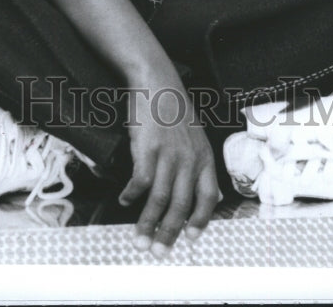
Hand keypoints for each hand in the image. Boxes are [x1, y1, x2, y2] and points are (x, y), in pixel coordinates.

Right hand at [118, 82, 220, 258]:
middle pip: (181, 206)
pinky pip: (140, 182)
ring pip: (159, 200)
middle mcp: (189, 159)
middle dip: (169, 234)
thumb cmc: (173, 106)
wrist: (156, 81)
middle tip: (158, 251)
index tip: (190, 238)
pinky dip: (131, 196)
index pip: (207, 198)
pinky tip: (125, 201)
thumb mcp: (195, 134)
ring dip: (147, 223)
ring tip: (139, 238)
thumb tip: (203, 192)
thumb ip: (197, 162)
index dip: (199, 222)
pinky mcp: (148, 148)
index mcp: (204, 156)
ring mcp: (169, 154)